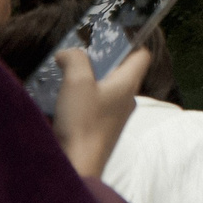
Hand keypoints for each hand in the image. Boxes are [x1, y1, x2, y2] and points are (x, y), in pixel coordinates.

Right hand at [51, 41, 151, 180]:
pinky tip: (61, 99)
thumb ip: (76, 60)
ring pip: (106, 88)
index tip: (107, 36)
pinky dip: (81, 98)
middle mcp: (127, 100)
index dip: (129, 42)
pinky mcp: (100, 130)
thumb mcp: (77, 83)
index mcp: (128, 84)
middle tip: (78, 54)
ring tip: (65, 74)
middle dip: (101, 60)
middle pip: (121, 70)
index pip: (141, 55)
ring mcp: (115, 117)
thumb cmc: (83, 123)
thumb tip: (69, 53)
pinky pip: (95, 105)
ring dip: (88, 79)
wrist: (78, 167)